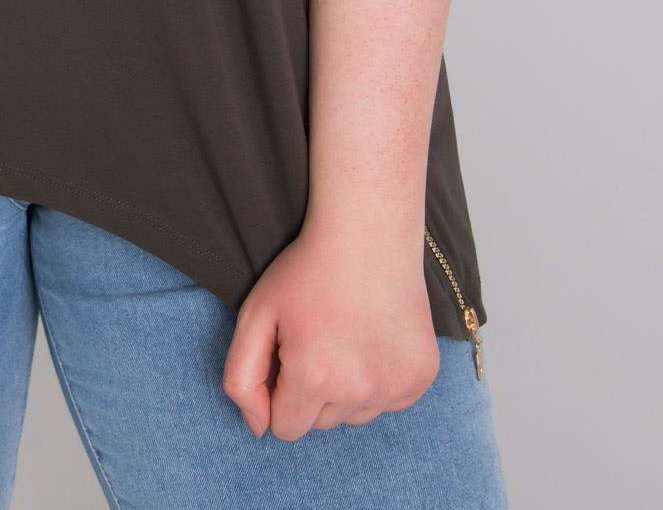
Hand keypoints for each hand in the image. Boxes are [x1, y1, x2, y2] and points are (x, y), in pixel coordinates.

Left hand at [222, 219, 438, 439]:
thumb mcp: (256, 314)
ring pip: (355, 415)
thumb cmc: (306, 271)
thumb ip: (241, 378)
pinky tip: (372, 339)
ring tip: (344, 337)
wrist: (368, 234)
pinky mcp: (421, 378)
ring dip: (345, 389)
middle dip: (311, 391)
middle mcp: (360, 391)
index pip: (285, 428)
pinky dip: (377, 381)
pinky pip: (388, 402)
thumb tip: (257, 428)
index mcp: (315, 377)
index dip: (278, 393)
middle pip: (321, 424)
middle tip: (316, 338)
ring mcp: (396, 386)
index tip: (285, 355)